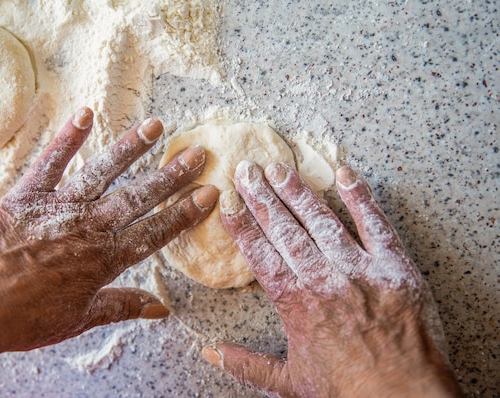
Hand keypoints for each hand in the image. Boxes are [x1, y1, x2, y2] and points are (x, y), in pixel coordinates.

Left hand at [0, 106, 218, 352]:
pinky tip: (85, 114)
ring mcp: (57, 207)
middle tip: (197, 154)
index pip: (155, 232)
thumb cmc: (22, 319)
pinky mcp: (27, 195)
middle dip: (171, 176)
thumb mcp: (78, 319)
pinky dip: (66, 138)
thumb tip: (161, 309)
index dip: (184, 213)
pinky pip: (49, 162)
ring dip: (130, 148)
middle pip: (137, 197)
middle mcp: (87, 228)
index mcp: (103, 260)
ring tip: (156, 126)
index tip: (209, 193)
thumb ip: (121, 307)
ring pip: (102, 173)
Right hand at [202, 161, 461, 396]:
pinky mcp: (395, 267)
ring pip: (322, 221)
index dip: (241, 227)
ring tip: (279, 167)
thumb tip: (210, 352)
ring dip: (298, 191)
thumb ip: (247, 364)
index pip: (260, 255)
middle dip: (262, 197)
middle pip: (285, 230)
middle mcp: (323, 280)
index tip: (227, 204)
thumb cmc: (347, 391)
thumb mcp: (290, 382)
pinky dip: (361, 197)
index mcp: (296, 304)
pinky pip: (376, 225)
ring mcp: (360, 269)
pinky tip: (344, 174)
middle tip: (247, 169)